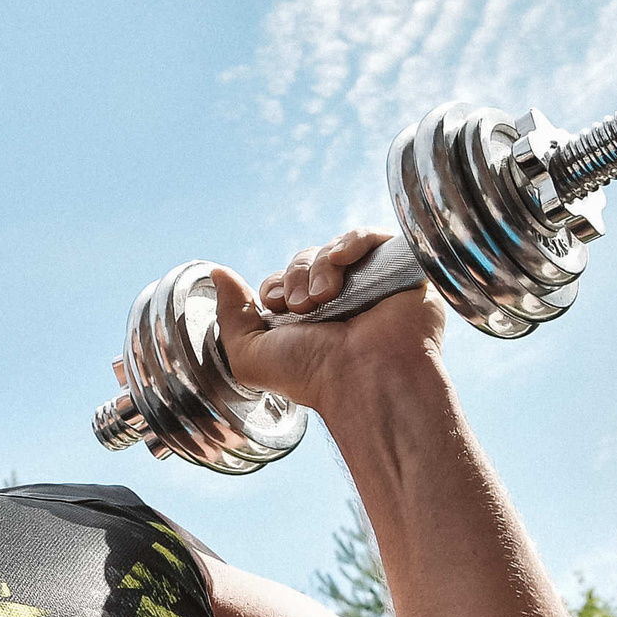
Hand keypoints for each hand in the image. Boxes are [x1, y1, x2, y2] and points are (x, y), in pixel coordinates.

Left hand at [212, 229, 447, 412]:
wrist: (364, 378)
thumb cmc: (311, 375)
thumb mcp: (250, 354)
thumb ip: (230, 314)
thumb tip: (218, 272)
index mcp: (306, 321)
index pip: (282, 281)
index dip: (275, 287)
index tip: (279, 307)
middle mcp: (338, 302)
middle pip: (305, 261)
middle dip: (296, 276)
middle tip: (303, 306)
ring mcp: (369, 286)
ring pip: (333, 249)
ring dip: (319, 266)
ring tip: (325, 296)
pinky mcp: (398, 272)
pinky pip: (372, 237)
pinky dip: (352, 241)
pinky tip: (343, 260)